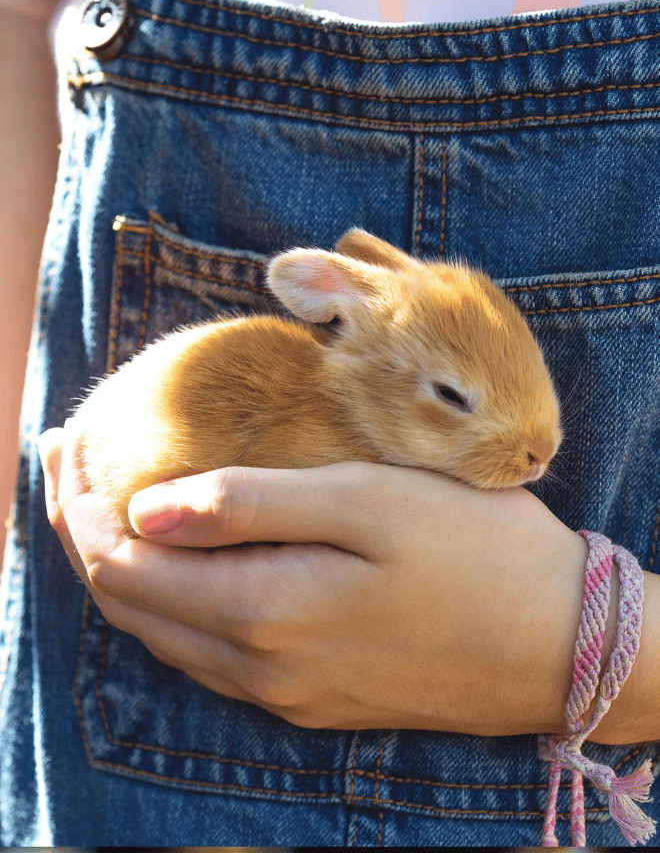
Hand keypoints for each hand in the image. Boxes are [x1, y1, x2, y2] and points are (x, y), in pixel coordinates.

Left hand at [38, 419, 602, 736]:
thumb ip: (249, 506)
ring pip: (165, 635)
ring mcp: (285, 692)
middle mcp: (259, 668)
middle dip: (83, 534)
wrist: (558, 641)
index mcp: (263, 613)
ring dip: (123, 572)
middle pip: (130, 605)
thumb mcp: (367, 501)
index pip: (122, 565)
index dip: (76, 505)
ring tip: (108, 510)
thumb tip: (143, 508)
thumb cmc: (474, 553)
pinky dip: (172, 604)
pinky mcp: (312, 696)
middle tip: (70, 466)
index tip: (63, 444)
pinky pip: (210, 654)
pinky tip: (183, 566)